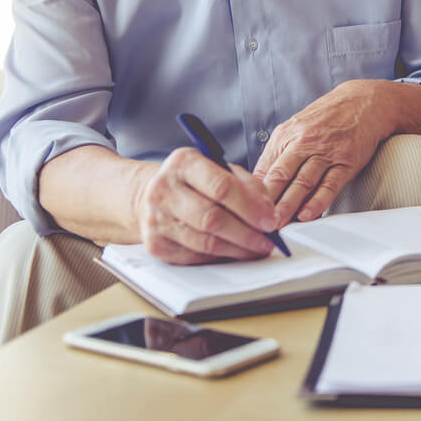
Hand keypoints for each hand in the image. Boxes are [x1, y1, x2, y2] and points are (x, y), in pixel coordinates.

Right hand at [132, 148, 280, 264]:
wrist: (149, 193)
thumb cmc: (193, 180)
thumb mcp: (220, 168)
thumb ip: (247, 185)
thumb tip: (268, 212)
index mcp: (184, 162)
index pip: (222, 187)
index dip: (250, 207)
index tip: (270, 220)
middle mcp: (164, 189)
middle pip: (213, 219)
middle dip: (247, 233)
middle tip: (268, 241)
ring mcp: (156, 218)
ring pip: (205, 242)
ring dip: (237, 249)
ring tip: (256, 249)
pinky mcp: (154, 245)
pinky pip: (195, 257)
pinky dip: (219, 257)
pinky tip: (233, 252)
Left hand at [253, 80, 390, 223]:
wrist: (362, 103)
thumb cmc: (326, 119)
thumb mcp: (295, 129)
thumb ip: (277, 155)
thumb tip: (258, 185)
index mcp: (286, 136)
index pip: (264, 168)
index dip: (253, 192)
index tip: (246, 211)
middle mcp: (304, 142)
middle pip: (281, 176)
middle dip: (267, 202)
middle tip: (258, 222)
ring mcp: (326, 152)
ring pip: (303, 182)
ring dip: (289, 206)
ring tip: (278, 224)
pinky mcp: (346, 161)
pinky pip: (330, 184)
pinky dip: (318, 201)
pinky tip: (308, 214)